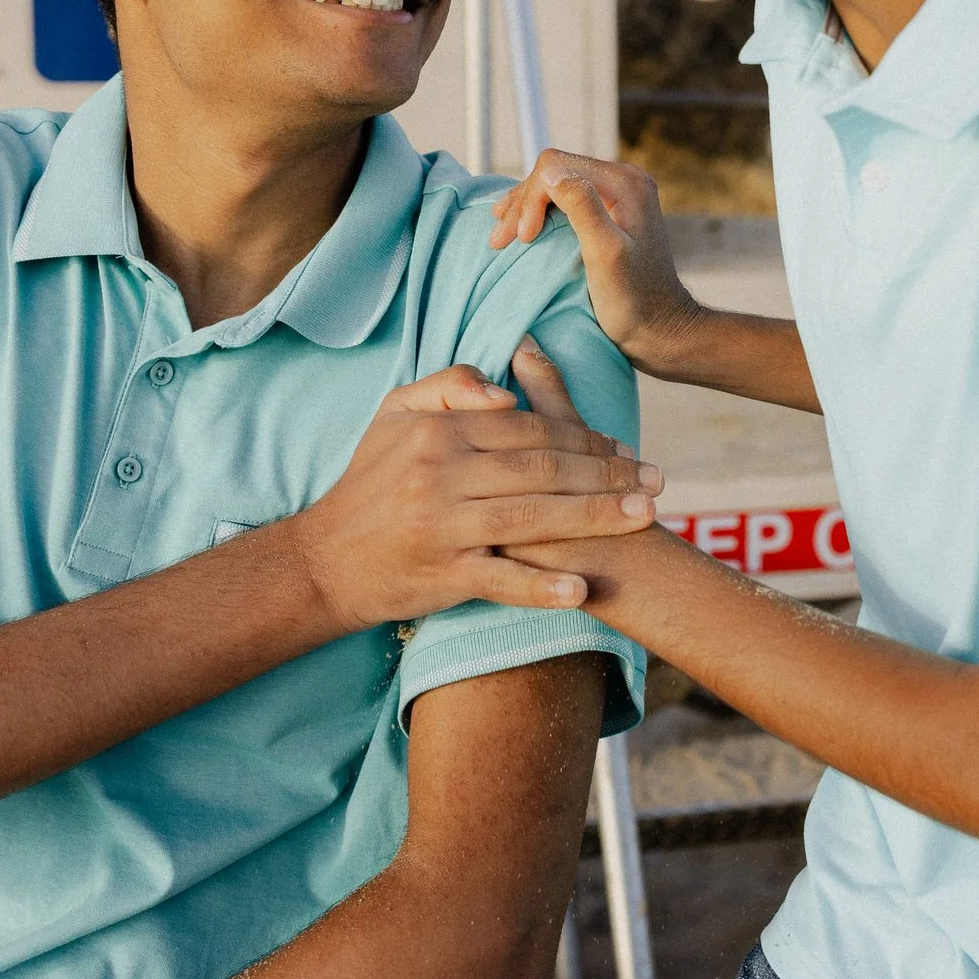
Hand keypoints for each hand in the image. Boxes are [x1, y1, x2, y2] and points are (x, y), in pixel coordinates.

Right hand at [285, 362, 660, 629]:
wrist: (323, 560)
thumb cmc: (368, 485)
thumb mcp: (393, 415)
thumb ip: (447, 387)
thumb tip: (503, 387)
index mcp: (438, 432)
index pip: (527, 428)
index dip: (582, 436)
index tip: (622, 447)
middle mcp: (442, 475)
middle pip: (542, 468)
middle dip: (606, 473)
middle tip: (655, 480)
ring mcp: (443, 528)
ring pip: (533, 518)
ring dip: (595, 518)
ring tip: (643, 518)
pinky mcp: (442, 576)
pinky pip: (500, 581)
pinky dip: (541, 587)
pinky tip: (582, 591)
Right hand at [487, 150, 705, 378]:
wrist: (659, 329)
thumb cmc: (634, 300)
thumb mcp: (606, 254)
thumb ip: (582, 207)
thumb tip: (550, 172)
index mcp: (625, 182)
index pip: (556, 166)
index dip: (531, 199)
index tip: (524, 239)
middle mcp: (624, 179)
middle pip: (553, 172)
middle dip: (523, 203)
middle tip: (500, 241)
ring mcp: (617, 195)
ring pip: (555, 185)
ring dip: (525, 208)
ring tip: (502, 236)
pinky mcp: (610, 212)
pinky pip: (565, 200)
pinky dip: (539, 214)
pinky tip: (522, 229)